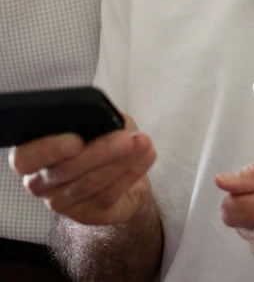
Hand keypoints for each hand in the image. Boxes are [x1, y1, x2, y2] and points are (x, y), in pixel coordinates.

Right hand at [9, 114, 156, 225]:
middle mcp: (43, 183)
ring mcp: (64, 203)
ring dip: (122, 162)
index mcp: (35, 155)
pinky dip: (132, 172)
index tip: (76, 141)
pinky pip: (109, 195)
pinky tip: (147, 155)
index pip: (26, 158)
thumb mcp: (100, 122)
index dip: (49, 150)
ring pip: (90, 184)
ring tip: (144, 142)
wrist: (122, 169)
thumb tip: (106, 119)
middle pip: (66, 171)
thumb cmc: (103, 137)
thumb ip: (96, 119)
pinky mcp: (89, 215)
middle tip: (127, 139)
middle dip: (100, 153)